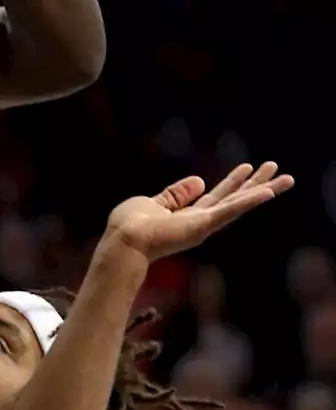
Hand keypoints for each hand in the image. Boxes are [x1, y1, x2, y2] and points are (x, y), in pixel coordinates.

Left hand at [104, 162, 293, 264]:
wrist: (124, 241)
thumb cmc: (130, 225)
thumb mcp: (154, 203)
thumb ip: (176, 194)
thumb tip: (199, 181)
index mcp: (188, 216)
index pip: (217, 196)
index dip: (233, 182)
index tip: (248, 167)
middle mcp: (201, 221)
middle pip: (235, 199)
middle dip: (257, 184)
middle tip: (279, 170)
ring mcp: (204, 224)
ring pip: (239, 204)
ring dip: (262, 190)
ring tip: (286, 178)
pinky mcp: (202, 225)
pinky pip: (229, 211)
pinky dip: (248, 201)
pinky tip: (268, 192)